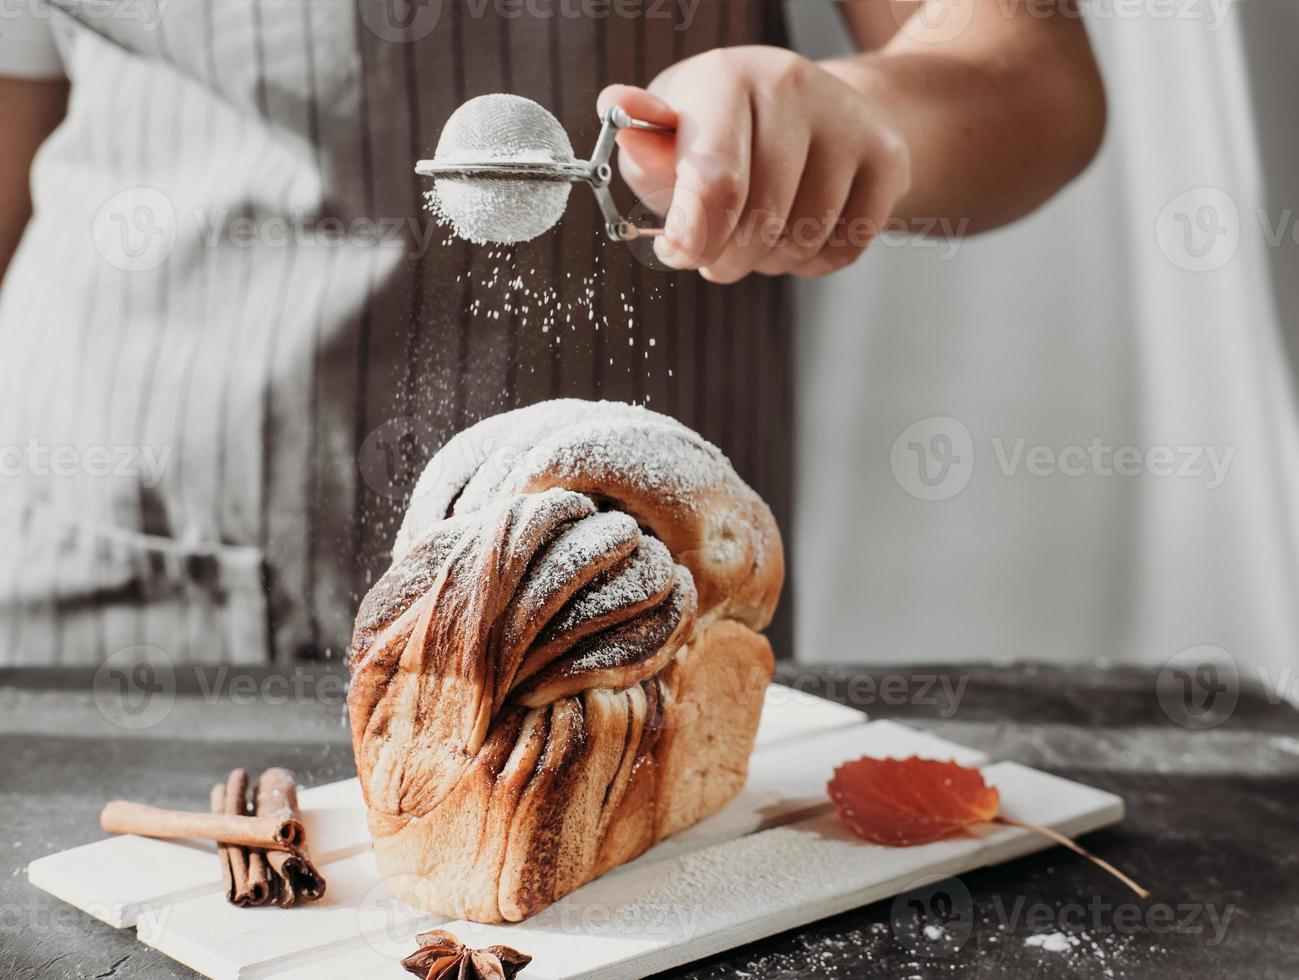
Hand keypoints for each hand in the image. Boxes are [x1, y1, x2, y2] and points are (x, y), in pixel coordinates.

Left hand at [598, 47, 910, 282]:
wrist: (807, 112)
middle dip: (725, 259)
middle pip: (759, 222)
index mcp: (727, 78)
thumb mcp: (669, 136)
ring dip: (767, 263)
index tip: (679, 253)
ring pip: (803, 241)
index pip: (716, 182)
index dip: (694, 238)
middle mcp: (792, 88)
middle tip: (711, 255)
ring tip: (753, 238)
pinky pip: (844, 249)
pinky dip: (811, 264)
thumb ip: (642, 146)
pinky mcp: (887, 158)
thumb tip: (625, 118)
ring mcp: (848, 121)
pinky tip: (794, 238)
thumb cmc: (720, 133)